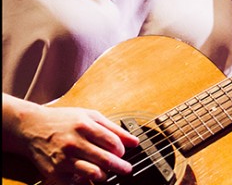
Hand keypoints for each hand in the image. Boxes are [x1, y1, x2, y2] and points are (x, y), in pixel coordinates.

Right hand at [4, 96, 139, 182]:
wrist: (33, 127)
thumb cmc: (65, 120)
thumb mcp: (91, 117)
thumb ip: (114, 129)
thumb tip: (135, 141)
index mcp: (85, 126)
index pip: (112, 143)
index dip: (121, 150)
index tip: (122, 152)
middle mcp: (74, 143)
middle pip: (105, 160)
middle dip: (120, 167)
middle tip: (126, 169)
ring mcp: (64, 159)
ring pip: (93, 174)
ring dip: (105, 176)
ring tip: (107, 173)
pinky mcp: (55, 172)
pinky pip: (76, 183)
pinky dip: (86, 183)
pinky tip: (89, 178)